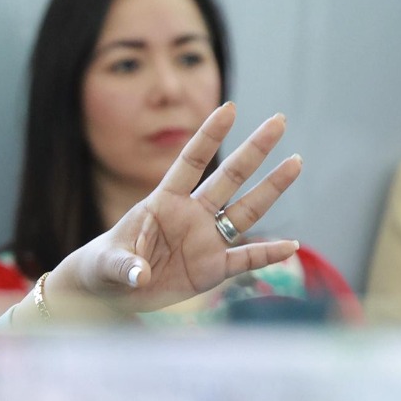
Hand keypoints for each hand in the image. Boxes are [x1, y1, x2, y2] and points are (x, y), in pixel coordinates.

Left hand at [48, 104, 303, 310]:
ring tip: (296, 162)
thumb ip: (125, 266)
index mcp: (163, 202)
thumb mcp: (107, 265)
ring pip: (245, 211)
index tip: (230, 107)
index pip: (190, 162)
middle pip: (228, 177)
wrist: (111, 293)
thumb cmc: (105, 267)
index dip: (209, 136)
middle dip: (253, 150)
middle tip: (278, 121)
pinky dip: (266, 254)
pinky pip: (244, 259)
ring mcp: (205, 240)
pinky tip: (290, 246)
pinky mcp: (211, 269)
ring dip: (271, 189)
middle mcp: (191, 215)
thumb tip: (139, 275)